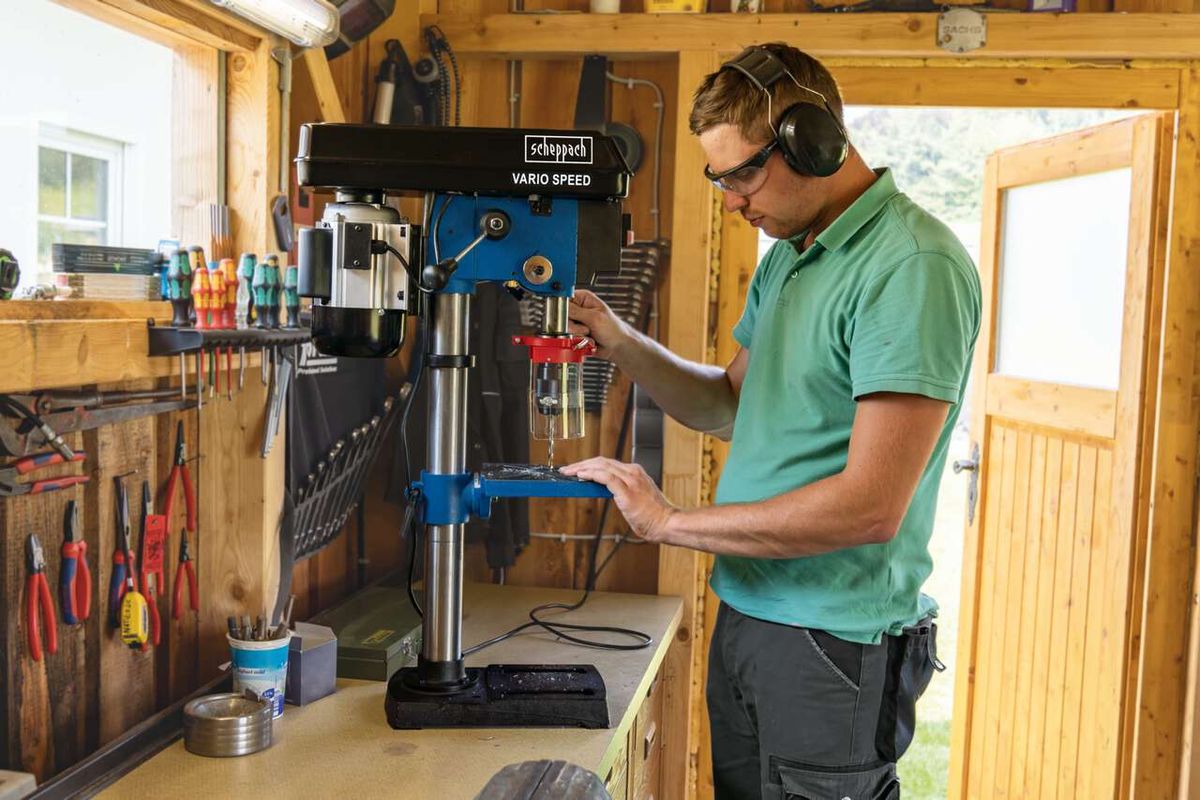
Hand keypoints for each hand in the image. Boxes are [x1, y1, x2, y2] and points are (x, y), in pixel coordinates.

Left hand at [560, 458, 675, 542]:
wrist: (666, 523)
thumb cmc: (653, 516)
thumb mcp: (637, 498)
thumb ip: (623, 491)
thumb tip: (606, 491)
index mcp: (635, 472)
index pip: (607, 463)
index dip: (590, 464)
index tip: (577, 469)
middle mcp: (633, 472)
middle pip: (601, 461)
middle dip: (582, 464)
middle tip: (567, 469)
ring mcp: (631, 480)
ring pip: (601, 466)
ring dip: (582, 468)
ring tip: (568, 472)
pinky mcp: (627, 491)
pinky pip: (605, 477)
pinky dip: (591, 474)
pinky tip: (580, 476)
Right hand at [568, 290, 630, 360]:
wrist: (617, 347)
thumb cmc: (613, 330)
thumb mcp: (595, 318)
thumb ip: (576, 312)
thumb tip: (562, 306)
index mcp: (582, 299)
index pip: (563, 300)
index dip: (564, 309)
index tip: (570, 317)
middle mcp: (578, 309)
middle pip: (562, 317)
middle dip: (574, 327)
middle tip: (586, 329)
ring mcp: (576, 323)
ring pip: (564, 330)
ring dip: (578, 336)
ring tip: (590, 335)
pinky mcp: (575, 334)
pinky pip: (568, 339)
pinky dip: (578, 342)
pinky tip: (588, 341)